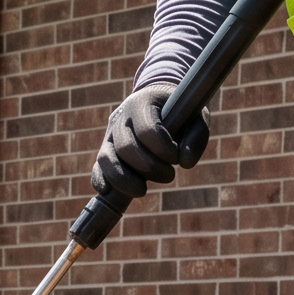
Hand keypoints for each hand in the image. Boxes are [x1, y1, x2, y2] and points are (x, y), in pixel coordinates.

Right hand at [92, 84, 208, 201]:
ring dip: (123, 179)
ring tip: (142, 191)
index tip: (176, 159)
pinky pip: (97, 167)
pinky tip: (109, 192)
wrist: (157, 102)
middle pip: (126, 147)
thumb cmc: (180, 112)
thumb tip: (185, 163)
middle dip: (149, 168)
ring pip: (106, 158)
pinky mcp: (105, 150)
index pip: (147, 130)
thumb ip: (196, 138)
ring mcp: (110, 134)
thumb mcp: (196, 118)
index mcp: (143, 102)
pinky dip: (101, 180)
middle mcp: (122, 117)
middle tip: (170, 176)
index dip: (162, 149)